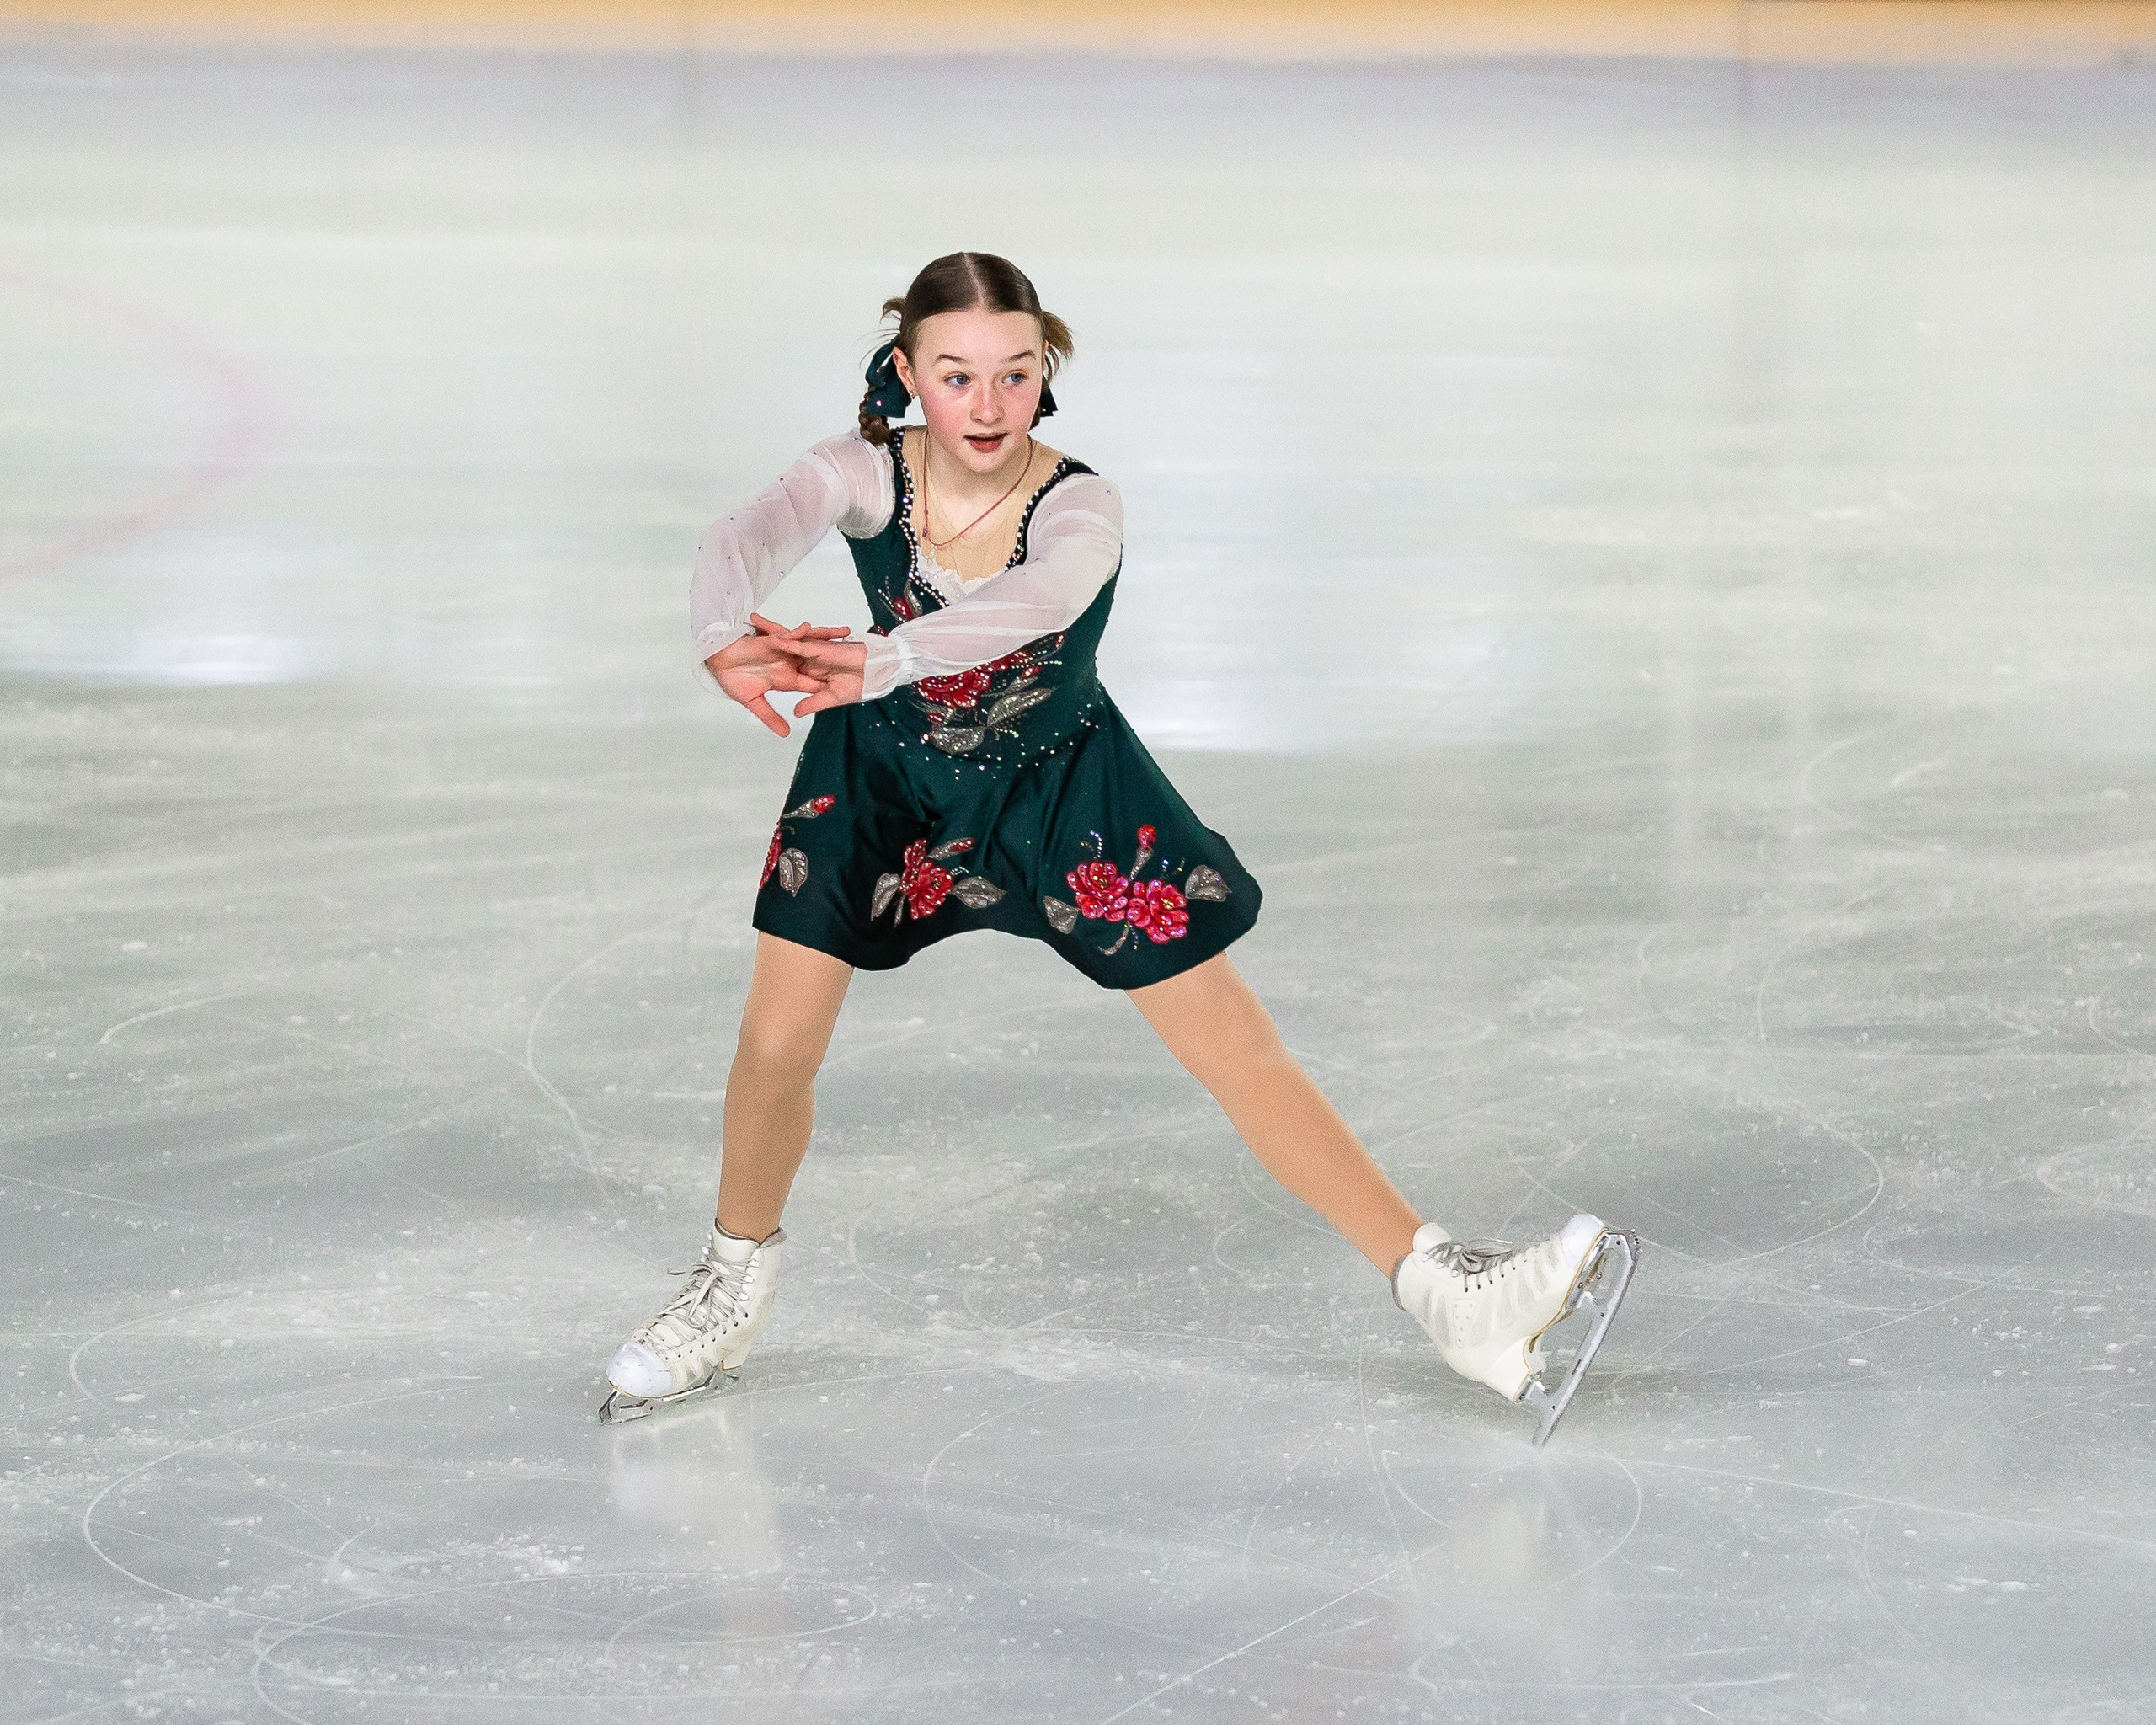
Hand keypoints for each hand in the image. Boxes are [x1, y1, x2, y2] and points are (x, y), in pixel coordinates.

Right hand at [705, 613, 848, 736]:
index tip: (851, 688)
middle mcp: (787, 663)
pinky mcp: (767, 641)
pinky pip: (784, 636)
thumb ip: (770, 716)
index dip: (830, 686)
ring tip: (846, 631)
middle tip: (861, 655)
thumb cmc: (732, 678)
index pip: (812, 683)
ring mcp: (779, 651)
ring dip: (825, 637)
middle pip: (817, 660)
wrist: (715, 662)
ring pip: (807, 643)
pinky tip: (808, 630)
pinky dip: (795, 634)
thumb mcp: (753, 702)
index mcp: (785, 678)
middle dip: (837, 656)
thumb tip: (785, 734)